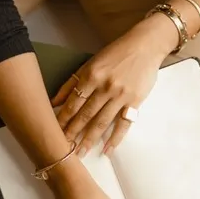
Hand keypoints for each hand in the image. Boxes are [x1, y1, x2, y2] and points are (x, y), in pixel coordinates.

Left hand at [52, 16, 173, 155]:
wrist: (146, 45)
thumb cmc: (116, 54)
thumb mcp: (90, 63)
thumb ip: (72, 83)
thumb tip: (53, 101)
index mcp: (91, 76)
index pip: (73, 103)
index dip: (63, 119)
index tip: (54, 132)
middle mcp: (105, 87)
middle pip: (85, 115)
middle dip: (73, 133)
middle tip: (63, 149)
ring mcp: (121, 96)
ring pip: (102, 122)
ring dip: (90, 139)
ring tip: (80, 153)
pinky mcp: (135, 101)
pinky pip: (123, 124)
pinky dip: (115, 139)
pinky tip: (106, 150)